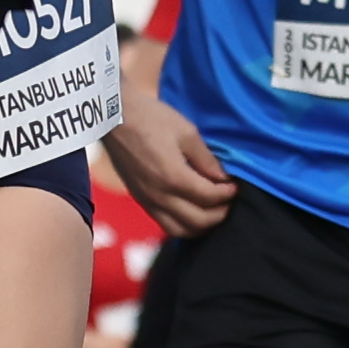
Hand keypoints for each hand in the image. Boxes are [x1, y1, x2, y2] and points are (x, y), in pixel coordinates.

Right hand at [109, 81, 239, 233]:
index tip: (235, 186)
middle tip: (229, 201)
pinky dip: (182, 224)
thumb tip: (222, 178)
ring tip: (212, 211)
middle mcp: (160, 196)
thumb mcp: (186, 132)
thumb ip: (206, 159)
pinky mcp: (139, 200)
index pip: (210, 198)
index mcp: (174, 177)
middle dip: (220, 214)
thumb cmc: (150, 118)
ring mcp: (147, 201)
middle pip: (198, 221)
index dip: (228, 194)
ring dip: (201, 226)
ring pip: (180, 231)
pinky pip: (164, 223)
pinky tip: (191, 212)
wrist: (113, 117)